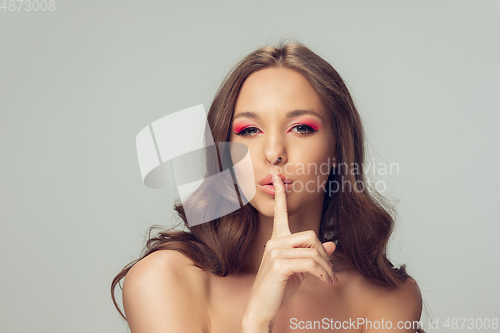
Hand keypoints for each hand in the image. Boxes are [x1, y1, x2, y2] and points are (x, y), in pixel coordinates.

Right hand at [241, 173, 337, 330]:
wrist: (262, 309)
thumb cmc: (278, 289)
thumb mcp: (300, 271)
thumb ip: (313, 256)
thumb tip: (332, 245)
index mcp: (277, 240)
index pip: (279, 212)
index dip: (279, 194)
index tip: (277, 177)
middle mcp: (274, 242)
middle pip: (311, 235)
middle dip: (325, 254)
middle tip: (330, 271)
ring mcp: (275, 252)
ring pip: (313, 251)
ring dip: (326, 267)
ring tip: (329, 279)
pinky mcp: (279, 264)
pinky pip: (310, 263)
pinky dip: (323, 273)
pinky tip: (325, 281)